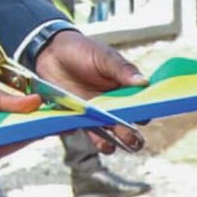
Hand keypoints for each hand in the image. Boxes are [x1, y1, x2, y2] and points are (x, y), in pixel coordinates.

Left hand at [35, 29, 147, 152]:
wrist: (52, 51)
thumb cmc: (83, 50)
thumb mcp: (104, 57)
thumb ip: (122, 70)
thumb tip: (144, 82)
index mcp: (125, 90)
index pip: (140, 107)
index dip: (143, 114)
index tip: (142, 118)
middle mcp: (113, 105)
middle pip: (127, 127)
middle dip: (130, 136)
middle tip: (129, 137)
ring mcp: (95, 113)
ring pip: (106, 135)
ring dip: (109, 144)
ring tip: (108, 145)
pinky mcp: (76, 117)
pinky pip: (80, 131)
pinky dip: (77, 133)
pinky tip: (74, 128)